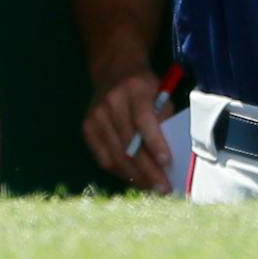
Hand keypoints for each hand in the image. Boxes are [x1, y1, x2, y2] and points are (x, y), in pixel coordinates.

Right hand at [82, 66, 173, 192]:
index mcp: (134, 89)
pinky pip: (104, 158)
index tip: (167, 163)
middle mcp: (111, 101)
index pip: (142, 119)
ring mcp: (96, 115)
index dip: (155, 143)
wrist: (114, 70)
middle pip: (129, 143)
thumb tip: (169, 157)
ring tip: (152, 188)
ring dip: (136, 177)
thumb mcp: (160, 93)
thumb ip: (165, 119)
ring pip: (116, 155)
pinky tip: (135, 179)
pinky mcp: (88, 127)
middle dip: (148, 170)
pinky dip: (121, 172)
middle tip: (164, 188)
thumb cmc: (145, 87)